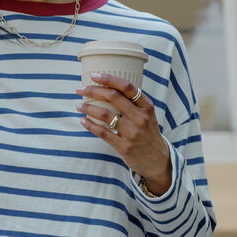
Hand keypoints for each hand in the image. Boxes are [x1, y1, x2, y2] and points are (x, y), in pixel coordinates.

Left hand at [75, 74, 171, 194]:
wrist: (158, 160)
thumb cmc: (147, 134)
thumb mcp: (147, 115)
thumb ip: (132, 104)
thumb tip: (107, 89)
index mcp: (146, 106)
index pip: (127, 87)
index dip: (109, 79)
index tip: (94, 76)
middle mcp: (140, 117)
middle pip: (113, 97)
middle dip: (93, 91)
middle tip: (80, 90)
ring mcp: (132, 132)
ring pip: (105, 114)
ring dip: (88, 108)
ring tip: (79, 106)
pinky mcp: (124, 146)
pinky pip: (102, 132)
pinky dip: (90, 125)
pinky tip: (83, 121)